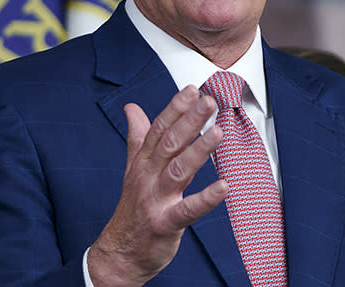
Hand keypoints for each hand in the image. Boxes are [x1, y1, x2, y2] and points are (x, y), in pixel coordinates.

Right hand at [87, 86, 227, 285]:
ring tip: (218, 132)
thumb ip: (137, 137)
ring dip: (199, 150)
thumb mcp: (132, 169)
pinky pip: (187, 210)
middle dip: (189, 121)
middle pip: (169, 144)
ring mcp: (155, 200)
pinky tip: (224, 187)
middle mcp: (147, 177)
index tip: (192, 89)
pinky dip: (206, 199)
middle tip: (208, 101)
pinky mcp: (165, 224)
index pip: (158, 129)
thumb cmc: (133, 208)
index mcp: (142, 162)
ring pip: (178, 170)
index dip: (174, 109)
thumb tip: (131, 108)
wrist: (120, 253)